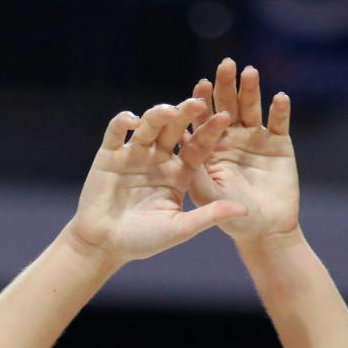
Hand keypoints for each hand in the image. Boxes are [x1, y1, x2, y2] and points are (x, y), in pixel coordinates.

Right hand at [63, 98, 245, 265]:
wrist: (103, 245)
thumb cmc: (142, 241)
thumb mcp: (180, 229)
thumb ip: (209, 215)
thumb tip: (244, 210)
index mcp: (179, 173)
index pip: (198, 147)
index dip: (210, 132)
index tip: (224, 118)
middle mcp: (159, 158)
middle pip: (175, 129)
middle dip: (186, 114)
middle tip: (199, 103)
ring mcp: (135, 154)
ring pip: (149, 126)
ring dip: (159, 115)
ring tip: (169, 111)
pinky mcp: (110, 154)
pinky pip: (117, 132)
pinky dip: (123, 122)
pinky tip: (133, 121)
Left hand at [186, 58, 299, 244]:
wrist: (266, 229)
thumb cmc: (232, 218)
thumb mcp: (209, 197)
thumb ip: (196, 174)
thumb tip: (182, 145)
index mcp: (209, 147)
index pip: (202, 119)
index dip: (201, 102)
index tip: (200, 86)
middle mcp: (230, 137)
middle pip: (226, 105)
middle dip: (225, 86)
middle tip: (225, 65)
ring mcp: (254, 137)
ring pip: (251, 108)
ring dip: (250, 90)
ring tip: (249, 72)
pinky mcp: (278, 142)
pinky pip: (279, 122)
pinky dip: (280, 110)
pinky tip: (279, 98)